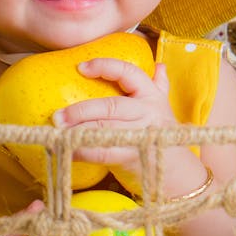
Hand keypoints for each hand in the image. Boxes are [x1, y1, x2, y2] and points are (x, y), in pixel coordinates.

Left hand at [53, 57, 177, 193]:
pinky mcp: (132, 156)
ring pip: (104, 130)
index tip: (82, 67)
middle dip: (81, 110)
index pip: (129, 72)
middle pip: (110, 106)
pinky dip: (82, 152)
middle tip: (58, 115)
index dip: (105, 67)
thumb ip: (159, 86)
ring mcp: (141, 135)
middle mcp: (147, 112)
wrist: (177, 170)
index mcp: (151, 95)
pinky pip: (103, 152)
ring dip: (77, 131)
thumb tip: (159, 65)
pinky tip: (67, 150)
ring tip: (58, 131)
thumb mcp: (162, 108)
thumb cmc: (161, 135)